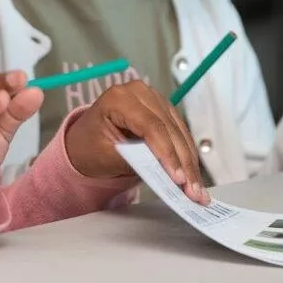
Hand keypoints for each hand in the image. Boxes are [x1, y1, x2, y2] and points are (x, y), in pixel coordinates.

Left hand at [64, 80, 208, 203]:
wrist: (84, 140)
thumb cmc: (89, 147)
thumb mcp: (105, 156)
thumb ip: (132, 161)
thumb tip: (161, 172)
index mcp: (119, 98)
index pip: (151, 126)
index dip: (167, 153)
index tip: (178, 179)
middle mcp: (139, 92)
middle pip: (169, 129)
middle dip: (183, 163)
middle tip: (193, 191)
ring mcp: (153, 98)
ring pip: (179, 132)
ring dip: (190, 162)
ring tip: (197, 190)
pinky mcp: (163, 109)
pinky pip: (180, 133)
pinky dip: (187, 155)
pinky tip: (193, 175)